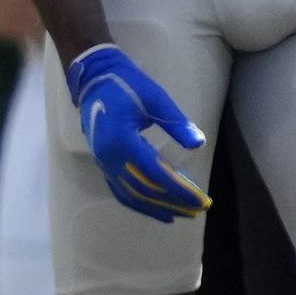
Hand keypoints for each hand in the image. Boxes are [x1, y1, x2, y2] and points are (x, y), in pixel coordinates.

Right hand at [64, 43, 209, 222]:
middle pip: (144, 189)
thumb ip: (176, 122)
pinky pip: (120, 189)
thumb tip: (198, 142)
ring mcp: (103, 161)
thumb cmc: (126, 85)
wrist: (93, 80)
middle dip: (173, 202)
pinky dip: (138, 203)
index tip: (202, 200)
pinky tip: (156, 210)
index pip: (156, 174)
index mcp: (122, 140)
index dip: (180, 190)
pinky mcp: (103, 162)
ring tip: (181, 215)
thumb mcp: (155, 98)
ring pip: (131, 194)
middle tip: (199, 210)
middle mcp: (109, 156)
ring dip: (157, 207)